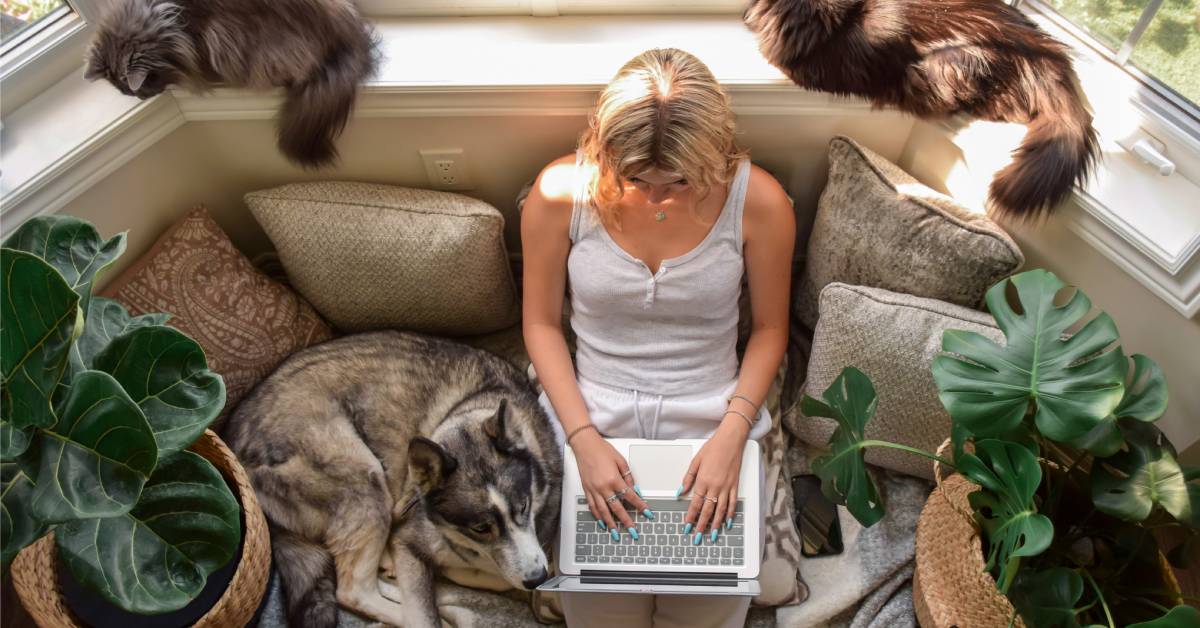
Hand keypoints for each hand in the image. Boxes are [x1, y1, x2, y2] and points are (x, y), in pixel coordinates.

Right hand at [570, 429, 652, 537]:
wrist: (585, 445)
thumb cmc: (602, 450)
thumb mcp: (621, 461)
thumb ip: (628, 477)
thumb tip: (634, 489)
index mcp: (614, 479)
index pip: (630, 497)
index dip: (640, 506)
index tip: (646, 513)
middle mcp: (603, 487)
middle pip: (617, 508)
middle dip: (626, 521)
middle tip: (632, 531)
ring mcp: (593, 490)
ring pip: (603, 512)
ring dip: (610, 524)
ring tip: (616, 533)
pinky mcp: (586, 490)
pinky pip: (592, 506)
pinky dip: (597, 516)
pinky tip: (602, 522)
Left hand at [679, 417, 748, 541]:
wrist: (730, 440)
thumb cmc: (713, 448)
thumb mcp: (696, 461)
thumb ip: (688, 478)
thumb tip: (680, 491)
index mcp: (703, 481)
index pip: (695, 504)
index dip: (690, 517)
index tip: (687, 526)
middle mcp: (715, 486)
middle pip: (707, 511)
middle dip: (702, 525)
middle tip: (698, 537)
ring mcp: (726, 487)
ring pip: (721, 510)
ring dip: (716, 524)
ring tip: (713, 535)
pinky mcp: (735, 485)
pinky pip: (733, 503)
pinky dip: (730, 514)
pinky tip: (728, 522)